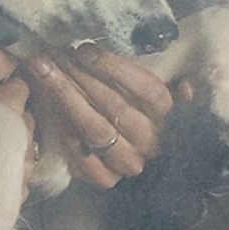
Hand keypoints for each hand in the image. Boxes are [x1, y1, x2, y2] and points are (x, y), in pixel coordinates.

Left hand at [18, 41, 175, 188]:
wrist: (129, 165)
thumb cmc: (137, 118)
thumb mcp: (157, 102)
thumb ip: (169, 91)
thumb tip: (186, 85)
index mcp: (171, 118)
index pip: (148, 90)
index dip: (115, 68)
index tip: (84, 49)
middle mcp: (153, 142)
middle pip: (117, 106)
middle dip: (81, 76)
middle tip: (52, 55)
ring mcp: (130, 163)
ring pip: (97, 128)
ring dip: (66, 96)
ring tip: (42, 71)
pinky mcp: (107, 180)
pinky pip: (82, 155)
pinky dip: (64, 129)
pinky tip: (46, 106)